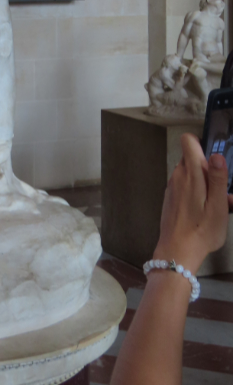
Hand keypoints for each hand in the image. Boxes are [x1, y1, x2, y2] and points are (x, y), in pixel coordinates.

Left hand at [154, 133, 232, 273]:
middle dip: (206, 167)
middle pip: (191, 157)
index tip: (213, 159)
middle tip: (221, 190)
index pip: (188, 140)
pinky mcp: (170, 197)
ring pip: (189, 173)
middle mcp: (178, 175)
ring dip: (202, 182)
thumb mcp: (218, 206)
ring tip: (215, 204)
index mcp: (190, 173)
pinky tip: (203, 210)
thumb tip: (216, 154)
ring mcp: (172, 186)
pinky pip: (184, 185)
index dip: (201, 143)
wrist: (177, 251)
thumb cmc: (202, 229)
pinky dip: (195, 192)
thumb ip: (217, 178)